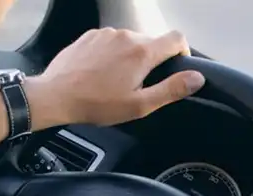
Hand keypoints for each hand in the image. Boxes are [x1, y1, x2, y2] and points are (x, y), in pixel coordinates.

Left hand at [28, 28, 205, 127]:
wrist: (56, 95)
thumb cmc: (97, 104)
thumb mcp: (139, 105)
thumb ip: (171, 89)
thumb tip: (197, 77)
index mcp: (143, 52)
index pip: (177, 39)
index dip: (182, 52)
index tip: (176, 67)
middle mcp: (127, 35)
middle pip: (152, 42)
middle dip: (152, 61)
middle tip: (139, 85)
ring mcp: (106, 33)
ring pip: (130, 41)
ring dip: (130, 57)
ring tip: (116, 81)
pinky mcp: (90, 35)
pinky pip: (110, 41)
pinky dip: (112, 54)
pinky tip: (101, 73)